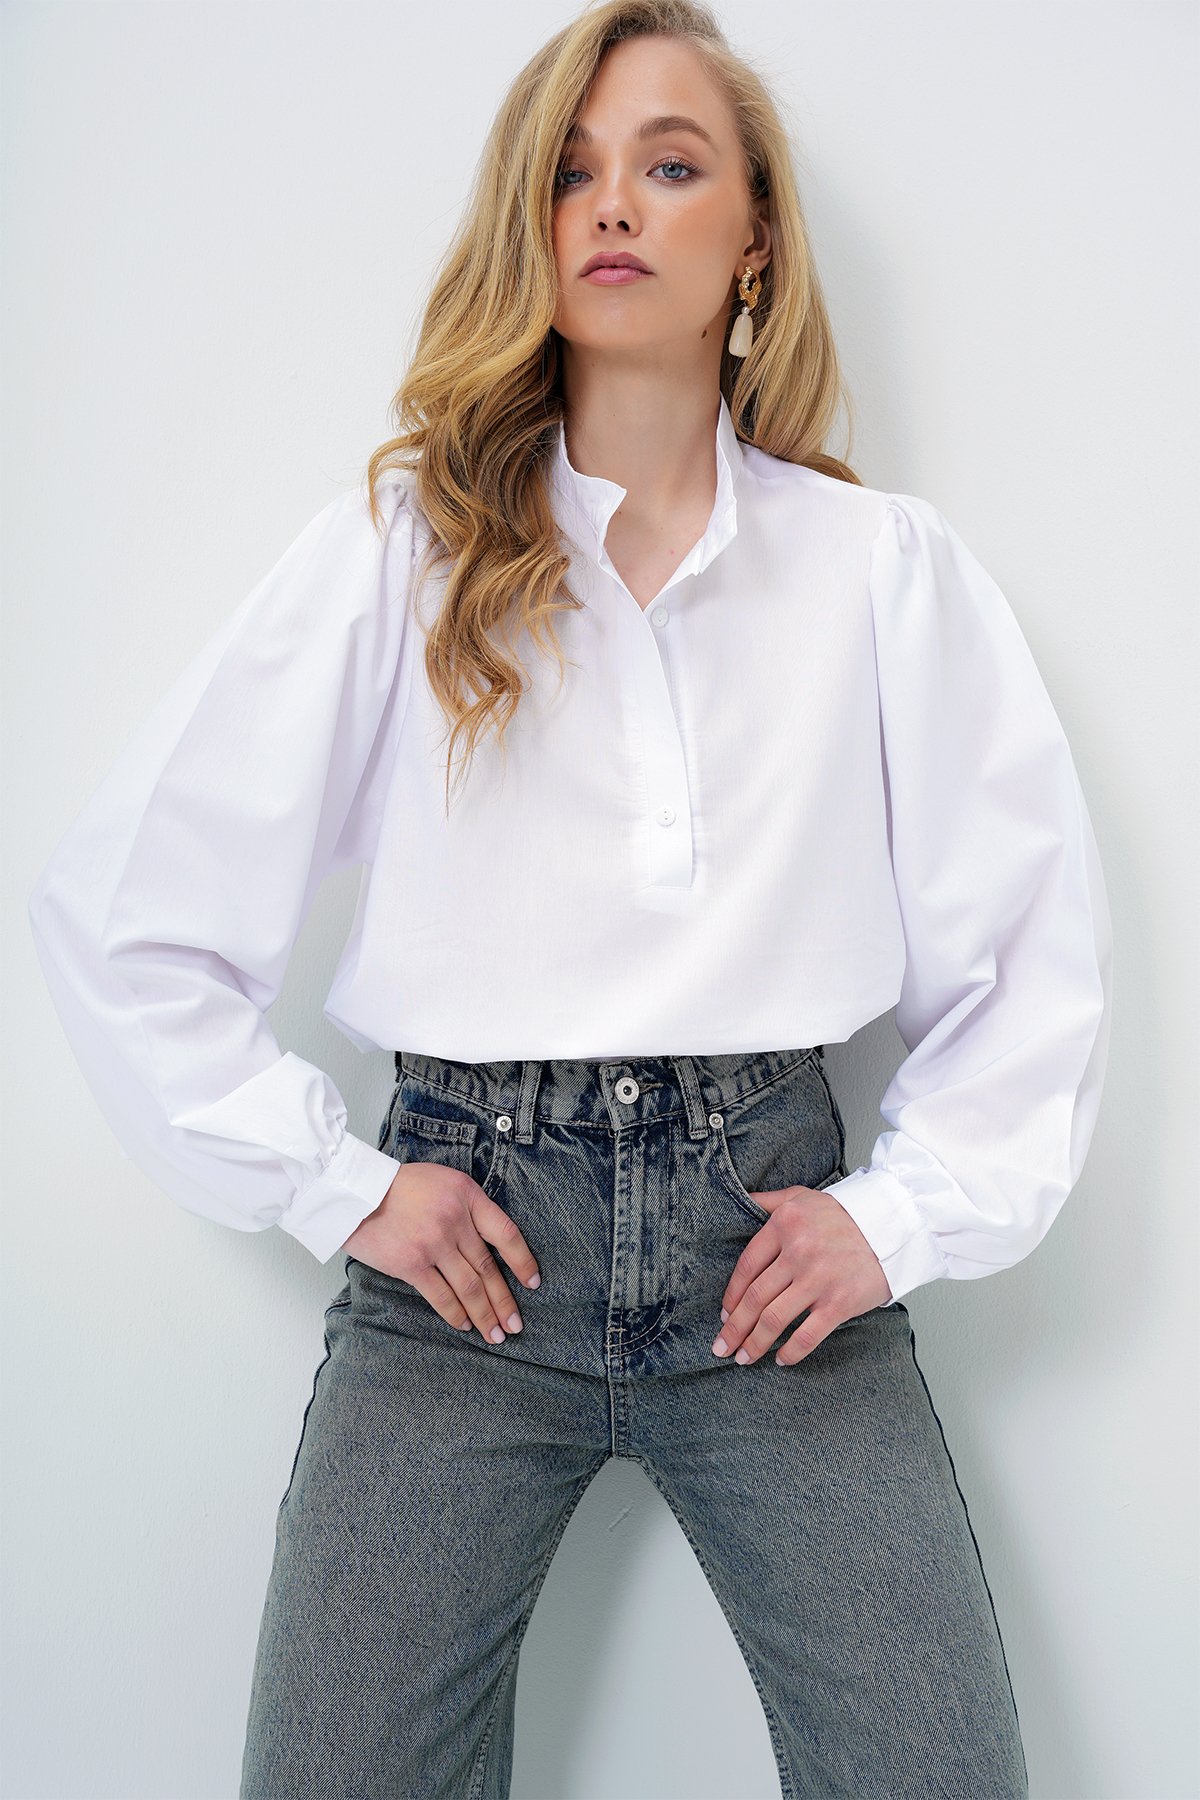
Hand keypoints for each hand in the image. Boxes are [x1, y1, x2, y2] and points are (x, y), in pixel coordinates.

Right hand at [342, 1163, 540, 1343]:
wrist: (356, 1191)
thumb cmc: (398, 1186)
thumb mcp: (442, 1181)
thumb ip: (466, 1207)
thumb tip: (486, 1244)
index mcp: (467, 1196)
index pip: (506, 1233)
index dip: (523, 1261)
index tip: (533, 1282)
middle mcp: (455, 1220)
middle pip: (488, 1268)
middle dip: (505, 1301)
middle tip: (516, 1324)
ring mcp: (434, 1243)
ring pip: (469, 1286)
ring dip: (485, 1314)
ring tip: (496, 1334)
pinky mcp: (411, 1264)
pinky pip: (441, 1295)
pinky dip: (455, 1313)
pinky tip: (465, 1325)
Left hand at [712, 1185, 891, 1366]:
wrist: (894, 1225)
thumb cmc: (844, 1213)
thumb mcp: (802, 1197)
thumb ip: (768, 1201)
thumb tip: (740, 1200)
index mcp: (784, 1225)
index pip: (746, 1267)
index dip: (731, 1296)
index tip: (725, 1315)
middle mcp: (798, 1252)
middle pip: (755, 1298)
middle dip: (734, 1328)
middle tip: (721, 1347)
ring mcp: (818, 1279)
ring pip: (774, 1319)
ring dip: (754, 1344)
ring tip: (743, 1358)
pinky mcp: (840, 1302)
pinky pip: (807, 1335)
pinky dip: (790, 1352)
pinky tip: (781, 1360)